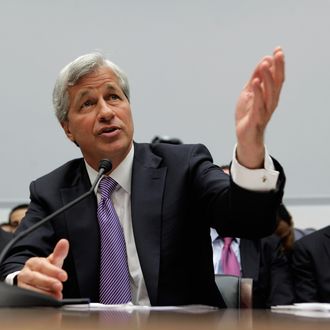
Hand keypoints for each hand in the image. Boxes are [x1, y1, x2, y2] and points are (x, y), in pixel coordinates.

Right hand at [17, 239, 68, 299]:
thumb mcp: (53, 261)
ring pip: (29, 289)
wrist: (32, 278)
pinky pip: (28, 298)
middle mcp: (25, 273)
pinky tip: (48, 301)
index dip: (54, 271)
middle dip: (48, 282)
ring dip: (44, 293)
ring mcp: (21, 284)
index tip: (64, 276)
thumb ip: (59, 253)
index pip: (42, 266)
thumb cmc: (44, 269)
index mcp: (33, 262)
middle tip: (59, 287)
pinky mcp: (21, 294)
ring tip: (56, 296)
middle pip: (34, 278)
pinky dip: (38, 300)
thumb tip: (64, 242)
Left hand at [235, 47, 284, 168]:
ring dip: (267, 78)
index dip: (278, 64)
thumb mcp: (249, 92)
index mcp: (270, 95)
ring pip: (269, 93)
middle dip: (278, 68)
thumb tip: (264, 61)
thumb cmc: (248, 114)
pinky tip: (256, 82)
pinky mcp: (256, 118)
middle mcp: (270, 102)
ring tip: (265, 64)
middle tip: (277, 53)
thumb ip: (255, 79)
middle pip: (276, 83)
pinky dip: (257, 93)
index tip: (278, 49)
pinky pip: (258, 105)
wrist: (245, 136)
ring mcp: (264, 111)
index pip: (277, 77)